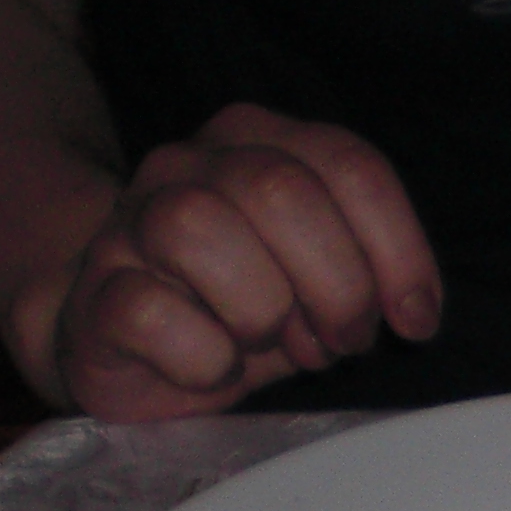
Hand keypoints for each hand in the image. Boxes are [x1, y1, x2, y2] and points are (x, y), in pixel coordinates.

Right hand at [20, 103, 441, 417]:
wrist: (132, 346)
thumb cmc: (243, 308)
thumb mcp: (323, 279)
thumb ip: (372, 267)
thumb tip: (414, 311)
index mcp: (258, 143)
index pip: (350, 165)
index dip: (398, 250)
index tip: (414, 320)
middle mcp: (189, 164)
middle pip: (281, 191)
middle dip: (334, 285)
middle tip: (339, 340)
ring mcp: (132, 221)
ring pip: (200, 228)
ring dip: (260, 312)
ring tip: (267, 345)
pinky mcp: (97, 291)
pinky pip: (151, 310)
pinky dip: (202, 356)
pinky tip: (212, 367)